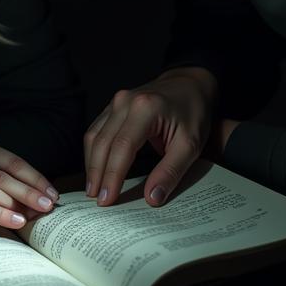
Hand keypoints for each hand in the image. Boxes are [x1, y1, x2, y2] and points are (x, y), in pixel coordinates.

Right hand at [0, 140, 59, 230]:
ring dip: (14, 204)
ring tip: (33, 216)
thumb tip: (39, 199)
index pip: (13, 162)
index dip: (35, 178)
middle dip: (29, 193)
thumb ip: (4, 180)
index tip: (52, 193)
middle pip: (3, 177)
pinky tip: (13, 222)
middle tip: (48, 206)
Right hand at [84, 66, 217, 207]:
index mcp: (145, 108)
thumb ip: (171, 171)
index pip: (122, 147)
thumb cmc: (193, 111)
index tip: (107, 200)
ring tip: (94, 190)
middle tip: (97, 201)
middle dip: (97, 174)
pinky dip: (94, 151)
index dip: (112, 175)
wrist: (190, 83)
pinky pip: (97, 129)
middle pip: (103, 142)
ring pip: (94, 136)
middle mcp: (125, 102)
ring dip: (92, 164)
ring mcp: (117, 101)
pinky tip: (96, 169)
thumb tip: (152, 198)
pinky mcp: (113, 105)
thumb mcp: (191, 144)